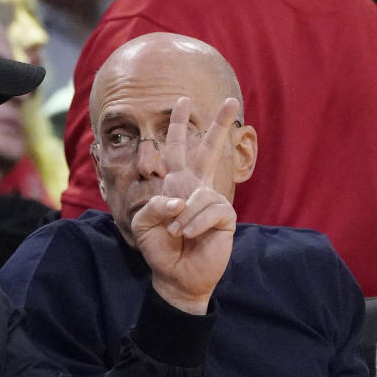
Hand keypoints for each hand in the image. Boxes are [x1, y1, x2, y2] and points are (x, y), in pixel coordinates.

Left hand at [132, 97, 239, 313]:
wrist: (175, 275)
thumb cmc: (159, 248)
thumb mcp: (144, 223)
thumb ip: (154, 205)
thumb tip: (180, 199)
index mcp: (177, 184)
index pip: (178, 150)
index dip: (180, 126)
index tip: (183, 101)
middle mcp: (196, 188)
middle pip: (210, 150)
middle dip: (220, 125)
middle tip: (232, 101)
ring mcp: (212, 202)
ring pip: (200, 195)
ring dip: (184, 217)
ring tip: (177, 233)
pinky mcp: (225, 218)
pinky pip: (211, 210)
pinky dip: (195, 224)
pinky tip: (189, 235)